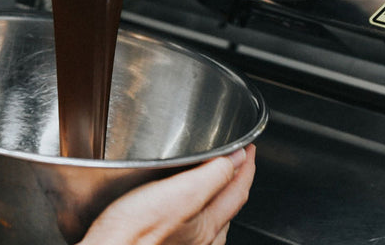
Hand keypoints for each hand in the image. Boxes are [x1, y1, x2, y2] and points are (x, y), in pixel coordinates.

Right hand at [80, 145, 255, 244]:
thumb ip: (211, 175)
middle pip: (229, 206)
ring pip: (215, 219)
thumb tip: (236, 158)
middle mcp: (201, 240)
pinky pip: (198, 227)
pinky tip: (187, 208)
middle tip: (238, 159)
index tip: (249, 148)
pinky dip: (202, 210)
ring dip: (220, 196)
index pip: (237, 191)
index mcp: (206, 224)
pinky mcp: (169, 244)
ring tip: (217, 179)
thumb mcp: (179, 194)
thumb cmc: (135, 231)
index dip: (246, 166)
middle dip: (235, 179)